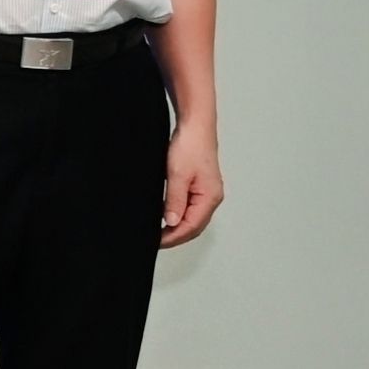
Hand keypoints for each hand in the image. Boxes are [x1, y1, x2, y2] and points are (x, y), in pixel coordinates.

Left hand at [161, 114, 224, 246]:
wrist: (195, 126)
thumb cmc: (190, 146)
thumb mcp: (177, 175)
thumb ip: (175, 200)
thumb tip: (172, 223)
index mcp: (209, 197)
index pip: (191, 226)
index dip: (173, 237)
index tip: (156, 242)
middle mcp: (212, 197)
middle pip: (195, 226)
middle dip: (176, 236)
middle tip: (156, 241)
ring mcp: (207, 192)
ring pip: (194, 218)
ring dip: (178, 227)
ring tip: (160, 232)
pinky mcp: (200, 185)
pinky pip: (192, 207)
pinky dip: (181, 216)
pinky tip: (168, 216)